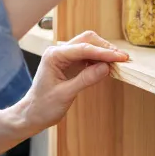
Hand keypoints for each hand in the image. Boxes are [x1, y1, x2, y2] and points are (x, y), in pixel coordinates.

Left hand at [13, 32, 128, 134]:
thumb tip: (106, 67)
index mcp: (54, 55)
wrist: (32, 115)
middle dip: (105, 48)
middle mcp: (59, 52)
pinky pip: (88, 57)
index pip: (83, 49)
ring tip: (118, 62)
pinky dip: (100, 60)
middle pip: (87, 40)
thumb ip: (85, 79)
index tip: (120, 57)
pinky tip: (108, 67)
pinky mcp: (70, 65)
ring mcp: (65, 57)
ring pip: (89, 46)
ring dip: (104, 53)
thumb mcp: (65, 95)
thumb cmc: (43, 106)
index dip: (104, 52)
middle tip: (122, 59)